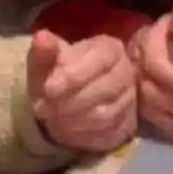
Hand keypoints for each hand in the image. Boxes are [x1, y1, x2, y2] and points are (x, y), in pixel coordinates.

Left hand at [27, 31, 135, 151]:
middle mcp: (127, 72)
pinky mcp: (127, 125)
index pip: (100, 60)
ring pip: (106, 115)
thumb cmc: (56, 73)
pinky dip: (83, 135)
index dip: (73, 76)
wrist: (63, 98)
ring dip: (73, 120)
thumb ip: (44, 50)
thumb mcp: (44, 59)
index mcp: (109, 49)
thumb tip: (42, 38)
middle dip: (70, 101)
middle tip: (43, 108)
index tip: (48, 88)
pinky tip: (66, 130)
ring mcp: (130, 100)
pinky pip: (108, 134)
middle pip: (105, 89)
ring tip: (52, 118)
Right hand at [127, 1, 172, 139]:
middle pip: (148, 89)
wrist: (131, 52)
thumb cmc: (160, 41)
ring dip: (170, 117)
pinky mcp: (132, 102)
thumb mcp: (171, 31)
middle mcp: (133, 68)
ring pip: (146, 105)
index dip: (170, 76)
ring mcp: (130, 87)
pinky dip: (165, 125)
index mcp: (143, 47)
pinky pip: (145, 116)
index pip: (154, 63)